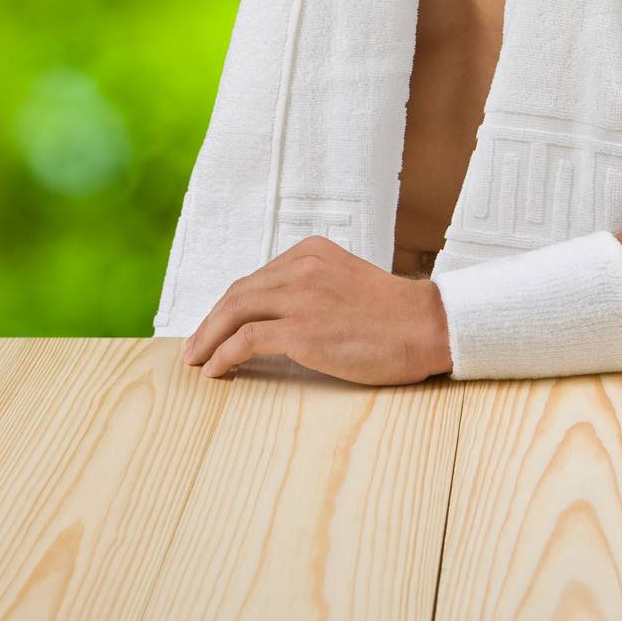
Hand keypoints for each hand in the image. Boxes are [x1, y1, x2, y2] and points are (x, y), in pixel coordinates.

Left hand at [182, 236, 453, 385]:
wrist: (427, 325)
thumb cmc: (393, 314)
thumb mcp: (346, 280)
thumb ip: (313, 287)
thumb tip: (277, 317)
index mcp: (310, 251)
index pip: (256, 278)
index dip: (229, 306)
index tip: (216, 326)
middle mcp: (300, 266)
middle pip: (238, 293)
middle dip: (210, 322)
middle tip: (194, 347)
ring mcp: (300, 296)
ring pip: (235, 312)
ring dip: (208, 339)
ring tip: (197, 361)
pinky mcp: (302, 329)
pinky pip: (247, 339)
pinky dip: (224, 354)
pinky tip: (217, 369)